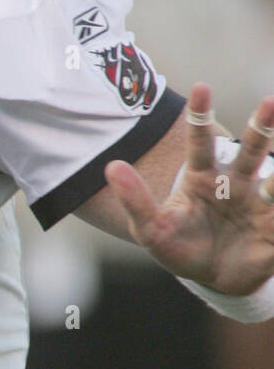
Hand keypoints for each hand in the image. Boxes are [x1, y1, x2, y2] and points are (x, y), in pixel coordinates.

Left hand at [106, 83, 273, 293]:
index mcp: (202, 178)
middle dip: (262, 127)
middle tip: (270, 101)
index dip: (200, 115)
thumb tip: (111, 166)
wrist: (212, 280)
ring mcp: (259, 204)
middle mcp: (235, 184)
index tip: (201, 87)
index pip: (199, 142)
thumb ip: (135, 200)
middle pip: (250, 150)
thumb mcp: (151, 229)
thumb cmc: (178, 247)